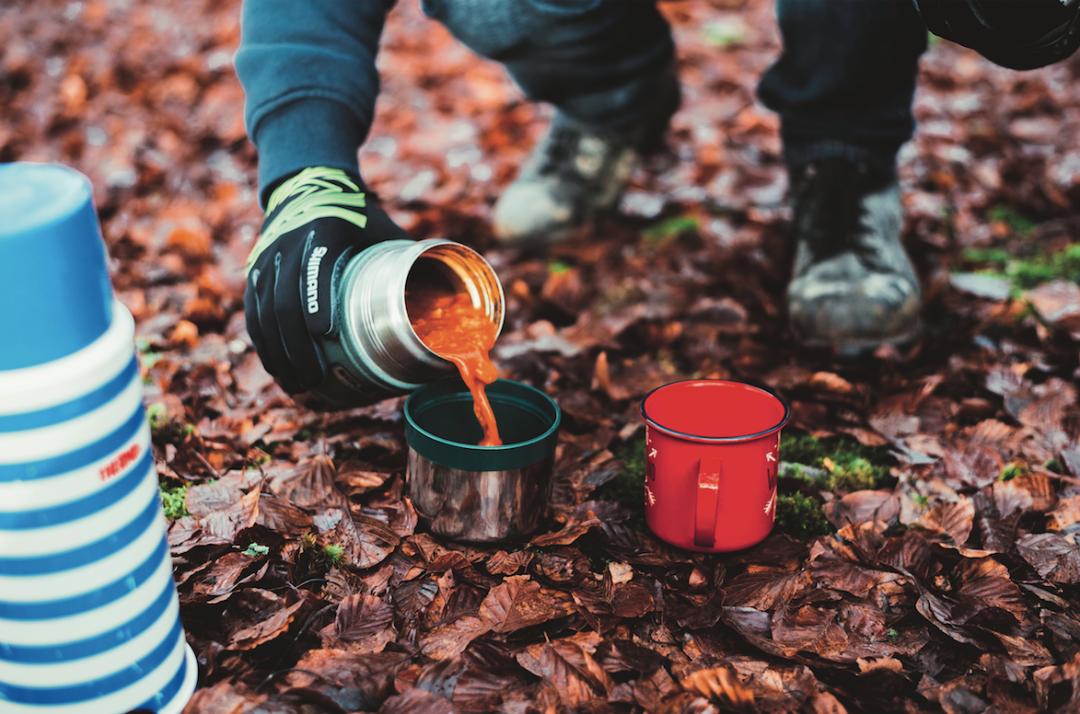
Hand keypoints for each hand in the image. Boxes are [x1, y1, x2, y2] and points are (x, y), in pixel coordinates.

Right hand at [244, 167, 407, 399]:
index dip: (316, 299)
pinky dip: (264, 344)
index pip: (315, 265)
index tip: (324, 332)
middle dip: (296, 344)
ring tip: (296, 385)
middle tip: (315, 378)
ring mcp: (266, 259)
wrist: (309, 185)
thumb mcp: (385, 229)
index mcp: (324, 229)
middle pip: (283, 299)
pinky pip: (254, 313)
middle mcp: (287, 244)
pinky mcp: (254, 273)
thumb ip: (413, 262)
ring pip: (263, 311)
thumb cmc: (359, 217)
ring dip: (277, 352)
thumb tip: (454, 307)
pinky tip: (277, 370)